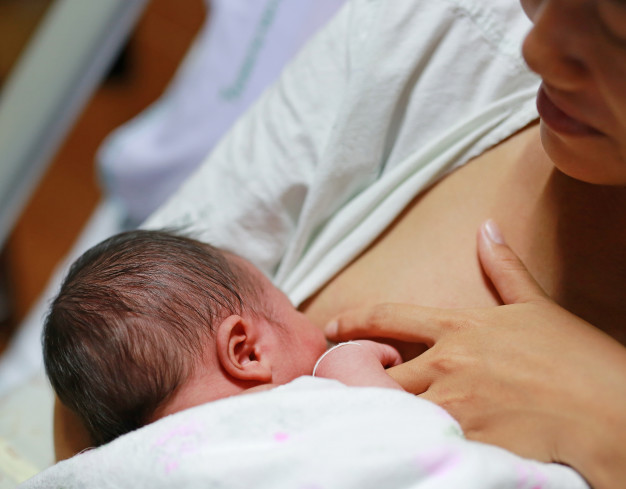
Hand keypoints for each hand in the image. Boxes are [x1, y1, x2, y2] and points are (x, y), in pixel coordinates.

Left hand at [325, 220, 625, 488]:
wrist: (613, 411)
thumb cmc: (577, 361)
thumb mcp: (537, 308)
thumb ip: (505, 269)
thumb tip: (486, 228)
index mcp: (459, 326)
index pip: (389, 316)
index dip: (352, 320)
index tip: (329, 327)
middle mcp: (448, 363)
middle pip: (376, 370)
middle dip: (357, 379)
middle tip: (346, 386)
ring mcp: (453, 404)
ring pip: (388, 408)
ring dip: (375, 411)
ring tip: (363, 418)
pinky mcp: (465, 441)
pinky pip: (417, 442)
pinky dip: (403, 442)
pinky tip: (398, 445)